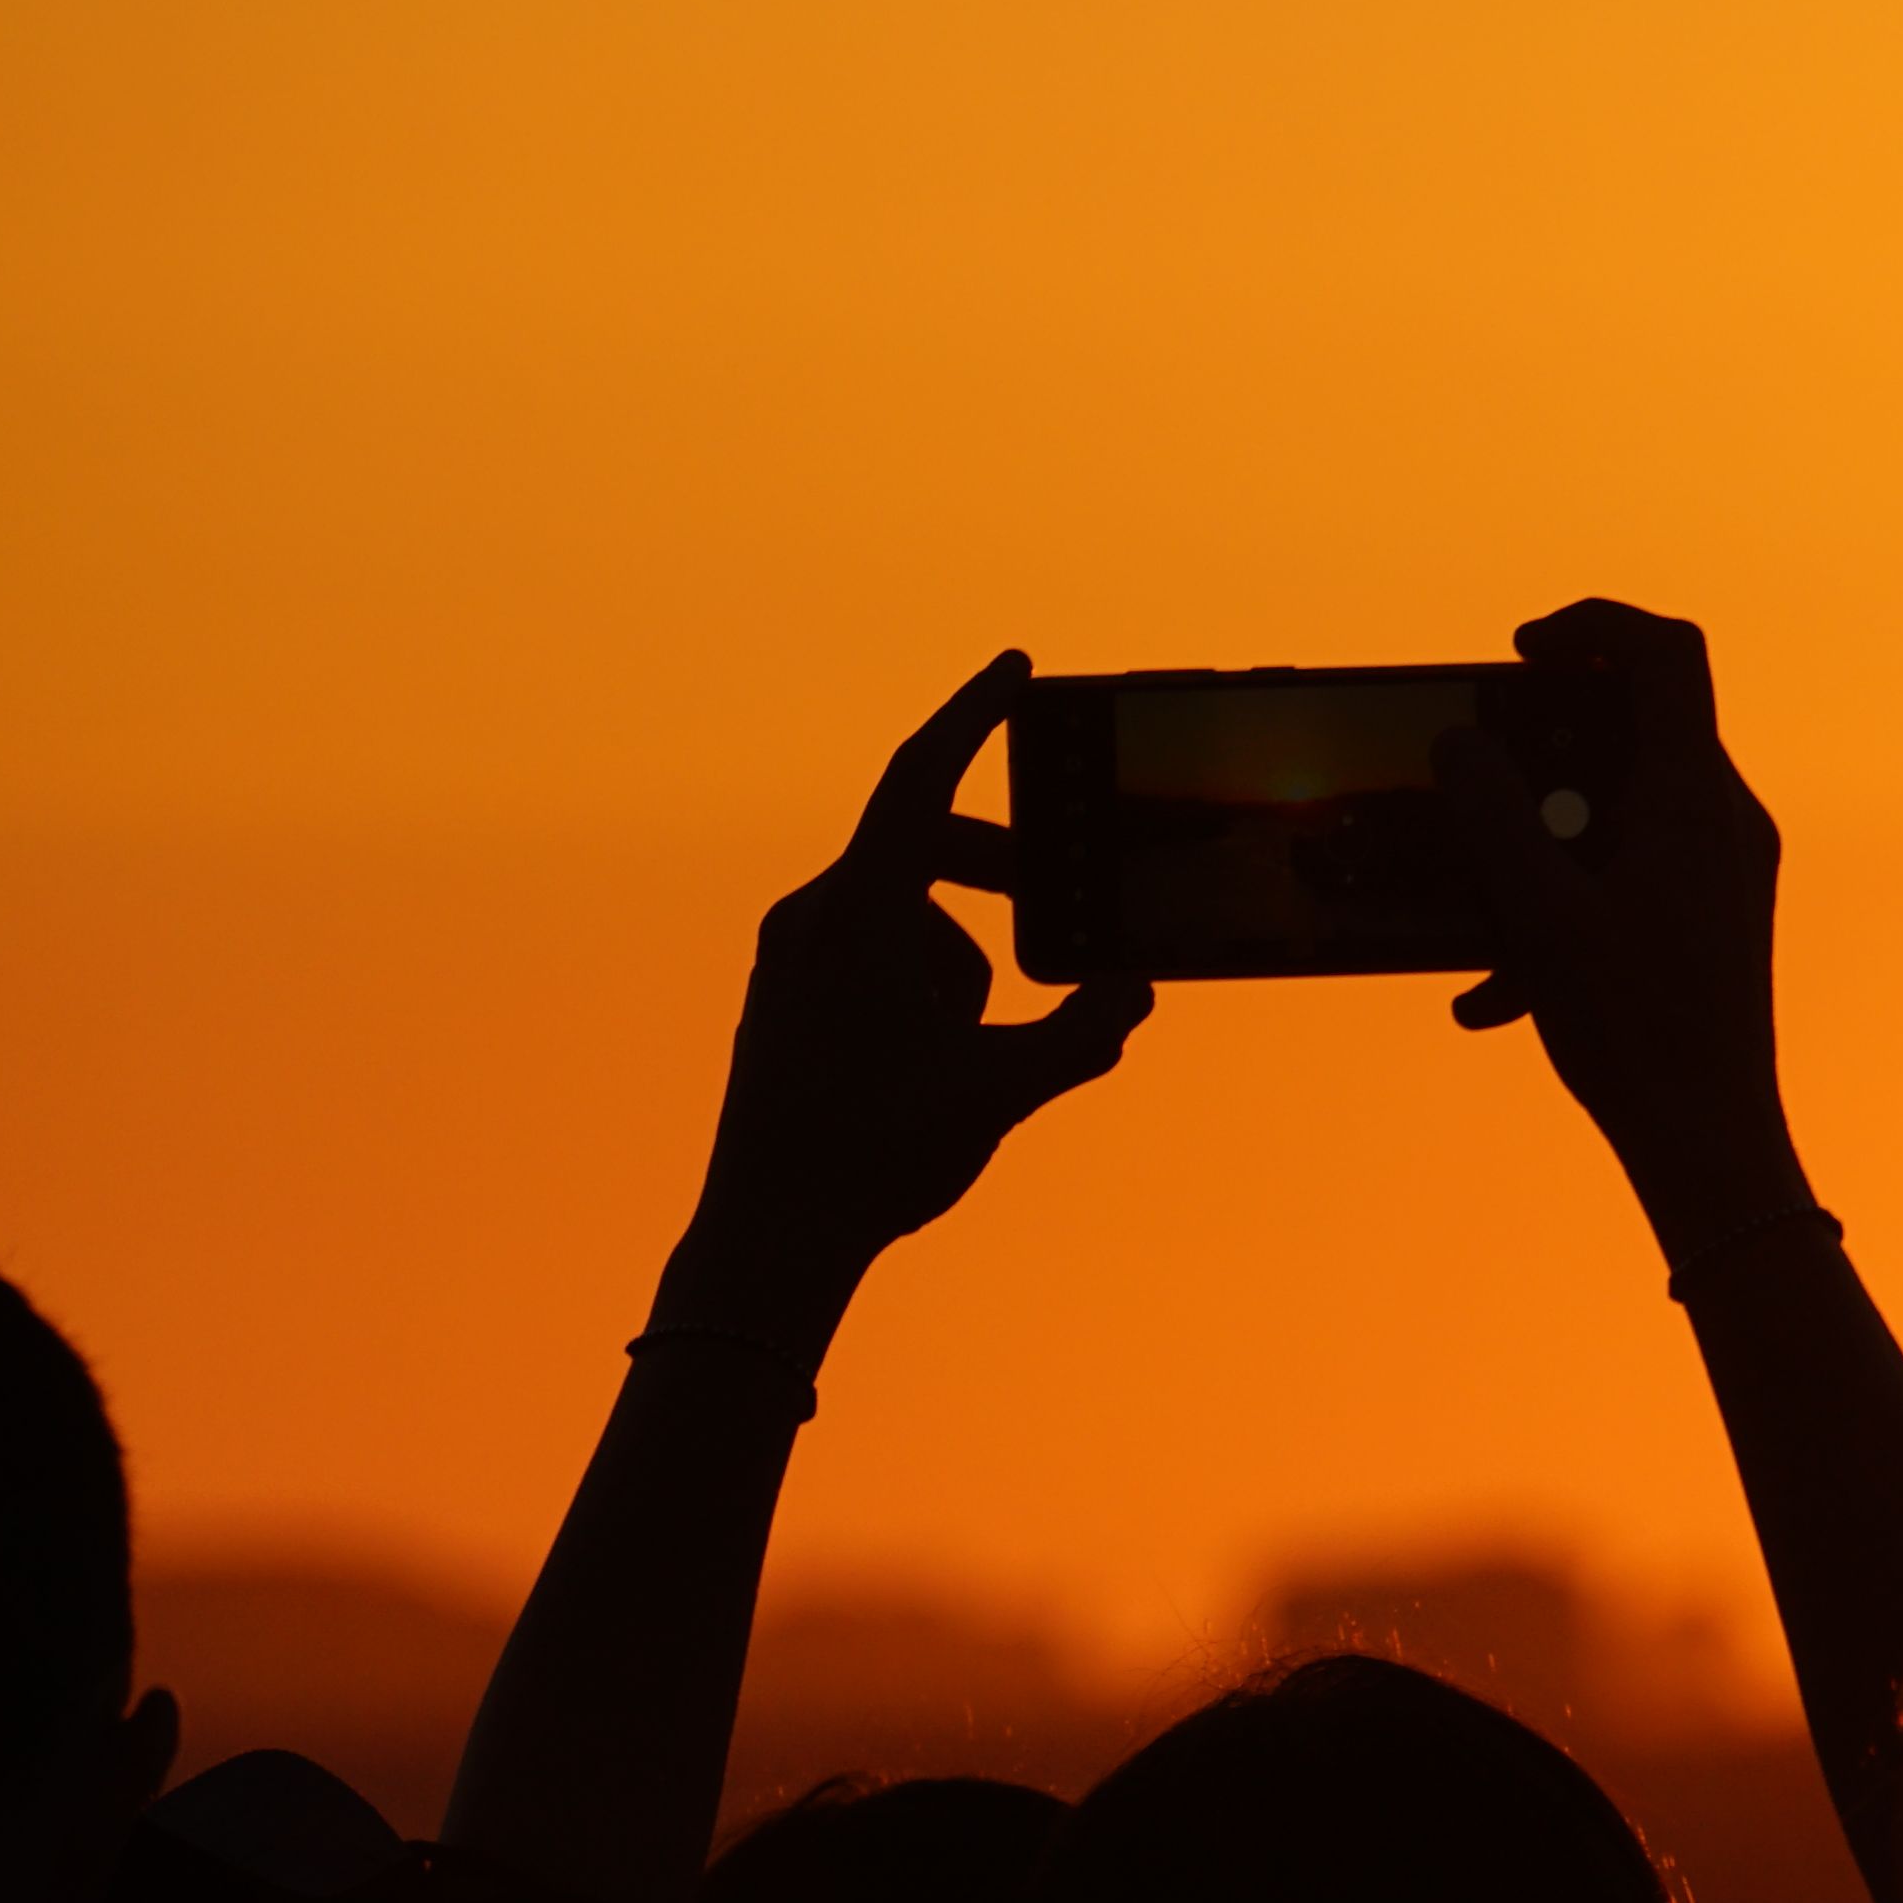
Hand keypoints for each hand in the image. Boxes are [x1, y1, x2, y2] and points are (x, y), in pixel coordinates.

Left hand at [672, 655, 1152, 1331]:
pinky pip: (865, 950)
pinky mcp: (781, 994)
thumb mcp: (1003, 1090)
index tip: (1015, 668)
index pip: (924, 777)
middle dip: (1000, 873)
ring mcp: (788, 955)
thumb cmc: (877, 1154)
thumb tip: (1133, 988)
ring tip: (980, 1046)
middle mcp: (813, 915)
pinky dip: (919, 976)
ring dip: (960, 955)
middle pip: (925, 849)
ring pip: (900, 912)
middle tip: (1060, 901)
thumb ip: (1081, 1032)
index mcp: (861, 912)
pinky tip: (935, 1058)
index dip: (975, 715)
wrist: (768, 1233)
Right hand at [1444, 598, 1809, 1250]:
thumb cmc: (1634, 1031)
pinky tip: (1494, 993)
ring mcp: (1723, 871)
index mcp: (1693, 799)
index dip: (1590, 628)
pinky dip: (1564, 905)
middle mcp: (1724, 820)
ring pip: (1622, 809)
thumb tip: (1459, 744)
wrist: (1708, 1140)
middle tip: (1480, 768)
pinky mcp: (1711, 919)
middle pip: (1639, 726)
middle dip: (1546, 742)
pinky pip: (1630, 876)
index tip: (1520, 654)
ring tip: (1476, 902)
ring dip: (1541, 843)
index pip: (1665, 654)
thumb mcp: (1539, 916)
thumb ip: (1492, 820)